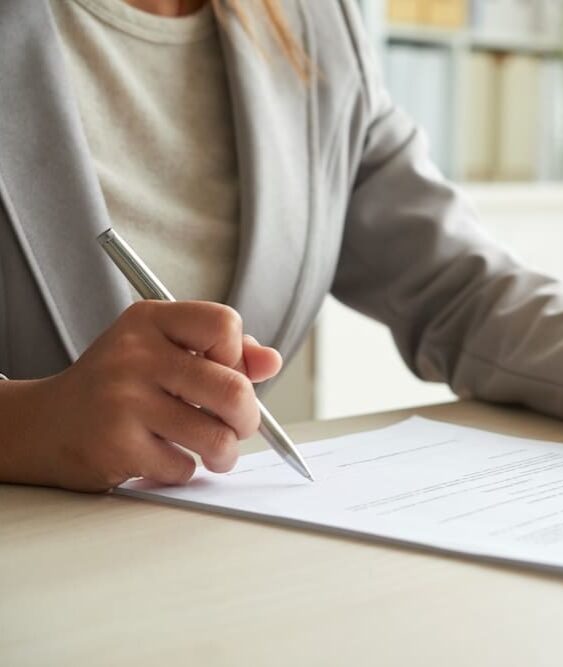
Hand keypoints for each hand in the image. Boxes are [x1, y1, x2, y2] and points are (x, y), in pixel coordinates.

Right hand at [0, 301, 281, 491]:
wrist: (44, 424)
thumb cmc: (118, 385)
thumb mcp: (163, 350)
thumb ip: (222, 353)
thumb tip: (270, 362)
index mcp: (150, 321)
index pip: (224, 324)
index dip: (237, 355)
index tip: (225, 371)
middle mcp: (135, 355)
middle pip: (233, 389)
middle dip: (248, 418)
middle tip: (238, 426)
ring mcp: (124, 401)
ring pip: (216, 436)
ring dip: (224, 452)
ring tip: (214, 451)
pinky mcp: (117, 446)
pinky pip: (184, 467)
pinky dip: (183, 470)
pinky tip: (163, 458)